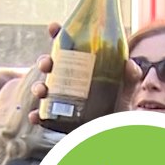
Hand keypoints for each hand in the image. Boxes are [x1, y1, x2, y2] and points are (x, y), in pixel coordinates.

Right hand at [26, 23, 144, 124]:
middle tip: (47, 64)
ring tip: (41, 90)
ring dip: (38, 87)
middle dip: (45, 61)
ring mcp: (61, 100)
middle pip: (52, 66)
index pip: (69, 47)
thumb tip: (130, 65)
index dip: (59, 35)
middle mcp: (69, 82)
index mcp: (82, 69)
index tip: (53, 27)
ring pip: (44, 89)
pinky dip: (36, 115)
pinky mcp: (57, 120)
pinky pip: (42, 116)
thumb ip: (129, 79)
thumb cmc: (118, 111)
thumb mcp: (125, 93)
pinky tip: (35, 116)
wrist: (115, 137)